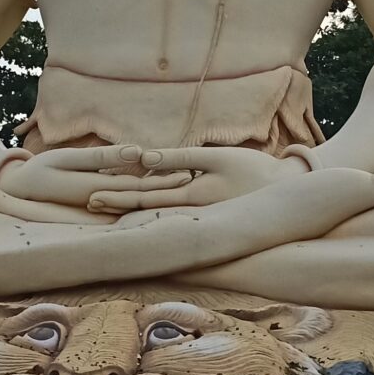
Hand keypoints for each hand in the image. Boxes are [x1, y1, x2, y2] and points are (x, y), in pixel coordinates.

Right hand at [0, 145, 190, 208]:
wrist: (17, 194)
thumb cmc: (41, 171)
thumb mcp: (67, 159)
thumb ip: (102, 158)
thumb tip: (138, 152)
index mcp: (96, 196)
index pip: (139, 190)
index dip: (164, 181)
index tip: (187, 171)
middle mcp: (101, 209)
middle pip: (142, 199)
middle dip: (167, 188)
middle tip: (194, 175)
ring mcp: (99, 212)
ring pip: (135, 203)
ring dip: (157, 192)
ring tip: (183, 179)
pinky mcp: (96, 208)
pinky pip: (124, 201)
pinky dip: (142, 194)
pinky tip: (156, 184)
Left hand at [88, 147, 305, 212]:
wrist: (285, 195)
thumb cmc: (252, 170)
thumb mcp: (216, 159)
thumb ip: (179, 159)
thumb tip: (144, 158)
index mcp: (191, 198)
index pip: (146, 196)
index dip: (119, 192)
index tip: (92, 191)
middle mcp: (189, 212)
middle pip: (145, 206)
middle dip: (117, 203)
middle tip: (87, 201)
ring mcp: (196, 216)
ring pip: (156, 209)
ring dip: (130, 204)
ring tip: (103, 203)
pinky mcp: (203, 214)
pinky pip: (171, 209)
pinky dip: (150, 205)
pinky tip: (135, 203)